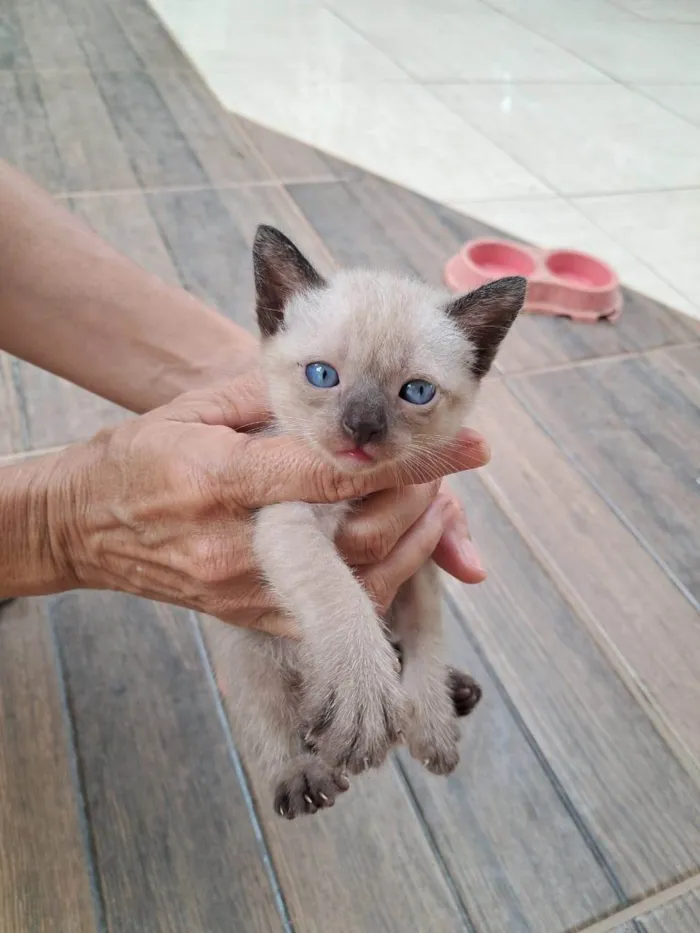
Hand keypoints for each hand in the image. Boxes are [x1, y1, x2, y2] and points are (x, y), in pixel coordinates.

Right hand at [52, 375, 487, 635]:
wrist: (83, 529)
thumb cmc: (134, 460)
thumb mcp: (190, 409)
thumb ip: (263, 395)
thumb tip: (333, 387)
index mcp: (221, 482)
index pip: (334, 471)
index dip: (408, 461)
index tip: (467, 445)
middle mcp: (237, 546)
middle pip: (358, 535)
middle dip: (419, 501)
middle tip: (444, 468)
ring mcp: (245, 592)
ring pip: (356, 586)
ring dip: (412, 545)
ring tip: (435, 505)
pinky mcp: (249, 619)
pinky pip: (331, 616)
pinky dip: (378, 584)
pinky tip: (400, 550)